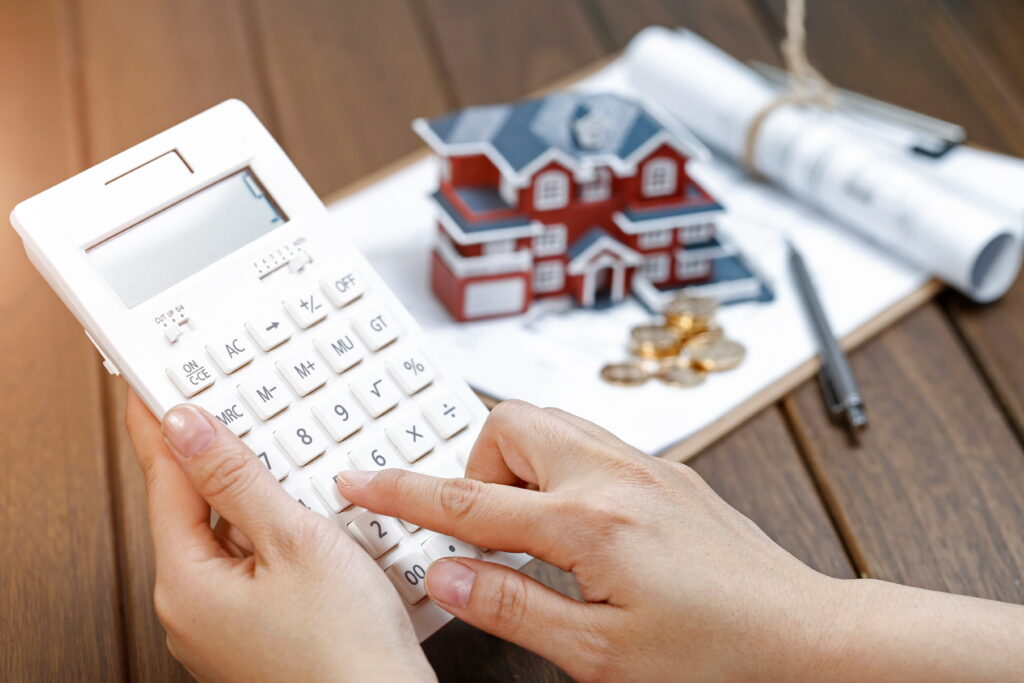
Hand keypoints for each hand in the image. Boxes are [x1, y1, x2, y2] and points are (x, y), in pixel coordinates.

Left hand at [125, 391, 433, 681]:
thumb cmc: (344, 653)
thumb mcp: (294, 543)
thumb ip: (237, 480)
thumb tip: (190, 429)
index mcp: (186, 585)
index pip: (163, 480)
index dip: (161, 423)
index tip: (156, 385)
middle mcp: (193, 609)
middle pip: (192, 508)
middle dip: (210, 456)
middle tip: (221, 405)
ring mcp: (225, 624)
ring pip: (228, 536)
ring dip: (249, 494)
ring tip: (274, 455)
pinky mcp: (259, 631)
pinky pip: (254, 565)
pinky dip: (272, 532)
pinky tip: (302, 516)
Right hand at [336, 400, 845, 680]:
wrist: (805, 637)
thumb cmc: (716, 655)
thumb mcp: (601, 656)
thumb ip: (515, 608)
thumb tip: (448, 577)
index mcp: (589, 524)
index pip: (467, 500)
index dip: (400, 492)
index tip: (359, 480)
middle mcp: (614, 476)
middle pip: (507, 423)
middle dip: (476, 467)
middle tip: (487, 530)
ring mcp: (643, 465)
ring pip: (548, 423)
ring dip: (519, 466)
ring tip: (532, 532)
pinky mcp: (664, 470)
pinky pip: (587, 440)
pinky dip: (558, 468)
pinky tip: (576, 523)